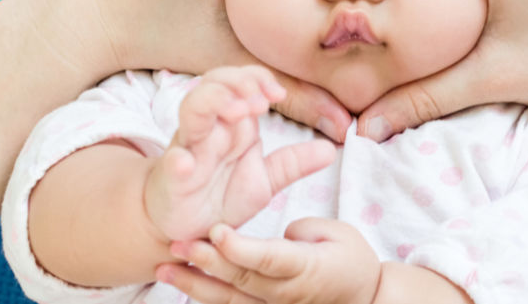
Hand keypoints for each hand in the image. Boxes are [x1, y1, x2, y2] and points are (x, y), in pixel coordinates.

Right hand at [145, 66, 335, 241]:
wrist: (185, 229)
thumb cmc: (219, 196)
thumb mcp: (264, 181)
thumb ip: (293, 163)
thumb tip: (330, 149)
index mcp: (232, 125)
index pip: (240, 83)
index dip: (258, 79)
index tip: (278, 95)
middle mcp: (209, 130)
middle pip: (214, 84)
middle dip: (237, 83)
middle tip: (261, 101)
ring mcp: (188, 150)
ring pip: (191, 111)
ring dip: (213, 103)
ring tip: (237, 112)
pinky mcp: (172, 179)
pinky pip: (172, 163)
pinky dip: (178, 160)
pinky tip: (187, 162)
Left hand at [159, 218, 381, 303]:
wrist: (364, 300)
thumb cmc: (351, 261)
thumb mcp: (340, 234)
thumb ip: (305, 230)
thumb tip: (281, 233)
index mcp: (305, 267)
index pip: (268, 258)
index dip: (240, 247)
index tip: (217, 230)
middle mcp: (285, 292)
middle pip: (241, 278)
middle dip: (207, 262)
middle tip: (178, 244)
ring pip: (228, 299)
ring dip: (193, 284)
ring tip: (163, 269)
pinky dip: (206, 298)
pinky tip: (180, 285)